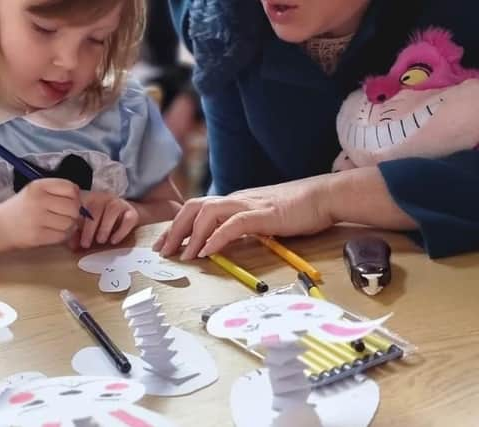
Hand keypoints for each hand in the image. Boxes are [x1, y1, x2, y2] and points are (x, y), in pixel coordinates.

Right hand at [0, 178, 80, 248]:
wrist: (0, 226)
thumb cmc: (23, 207)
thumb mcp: (36, 191)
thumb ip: (57, 192)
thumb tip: (84, 202)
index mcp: (38, 186)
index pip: (71, 188)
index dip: (75, 196)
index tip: (70, 201)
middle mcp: (38, 201)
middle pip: (74, 207)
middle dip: (74, 212)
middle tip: (67, 215)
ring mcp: (37, 219)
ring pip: (70, 223)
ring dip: (70, 225)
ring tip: (60, 224)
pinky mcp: (37, 236)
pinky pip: (63, 236)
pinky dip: (64, 235)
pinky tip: (56, 232)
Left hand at [78, 192, 139, 248]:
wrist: (127, 215)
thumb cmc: (102, 220)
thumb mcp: (87, 225)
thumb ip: (78, 233)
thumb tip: (72, 245)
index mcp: (89, 199)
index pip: (80, 205)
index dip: (74, 220)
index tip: (70, 234)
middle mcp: (104, 198)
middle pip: (96, 208)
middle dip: (89, 228)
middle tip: (85, 244)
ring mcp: (119, 203)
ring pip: (112, 210)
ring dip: (105, 227)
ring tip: (100, 241)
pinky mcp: (132, 212)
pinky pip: (128, 219)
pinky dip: (121, 231)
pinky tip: (114, 240)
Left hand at [153, 175, 334, 259]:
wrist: (323, 196)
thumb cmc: (295, 210)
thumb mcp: (260, 219)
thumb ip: (241, 227)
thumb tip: (222, 242)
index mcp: (233, 201)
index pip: (197, 209)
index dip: (177, 226)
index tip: (164, 244)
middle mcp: (235, 199)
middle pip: (194, 208)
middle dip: (175, 230)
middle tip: (163, 251)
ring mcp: (248, 204)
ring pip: (208, 213)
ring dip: (191, 235)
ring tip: (183, 255)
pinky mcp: (263, 214)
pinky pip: (233, 224)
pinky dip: (216, 237)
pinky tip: (207, 251)